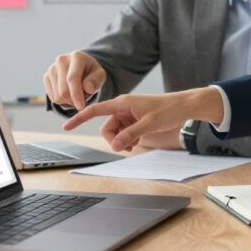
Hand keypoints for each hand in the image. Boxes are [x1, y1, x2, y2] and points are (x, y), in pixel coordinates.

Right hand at [43, 51, 105, 111]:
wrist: (81, 67)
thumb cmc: (91, 72)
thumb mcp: (100, 75)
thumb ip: (96, 81)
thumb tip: (88, 88)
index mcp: (77, 56)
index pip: (72, 78)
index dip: (76, 94)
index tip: (81, 107)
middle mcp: (61, 60)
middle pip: (63, 90)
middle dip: (74, 100)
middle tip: (84, 97)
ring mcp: (52, 68)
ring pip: (57, 96)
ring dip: (69, 100)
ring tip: (77, 92)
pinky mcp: (46, 77)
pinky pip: (52, 97)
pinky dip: (62, 100)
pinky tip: (69, 92)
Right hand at [61, 87, 224, 151]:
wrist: (184, 107)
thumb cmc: (168, 110)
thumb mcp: (149, 124)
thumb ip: (131, 134)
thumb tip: (115, 145)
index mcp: (123, 103)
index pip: (95, 110)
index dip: (79, 118)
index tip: (66, 126)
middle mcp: (123, 108)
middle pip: (106, 128)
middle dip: (113, 140)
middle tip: (127, 147)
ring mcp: (129, 115)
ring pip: (115, 133)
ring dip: (122, 142)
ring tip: (136, 144)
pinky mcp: (135, 121)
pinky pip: (124, 134)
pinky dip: (128, 141)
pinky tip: (138, 142)